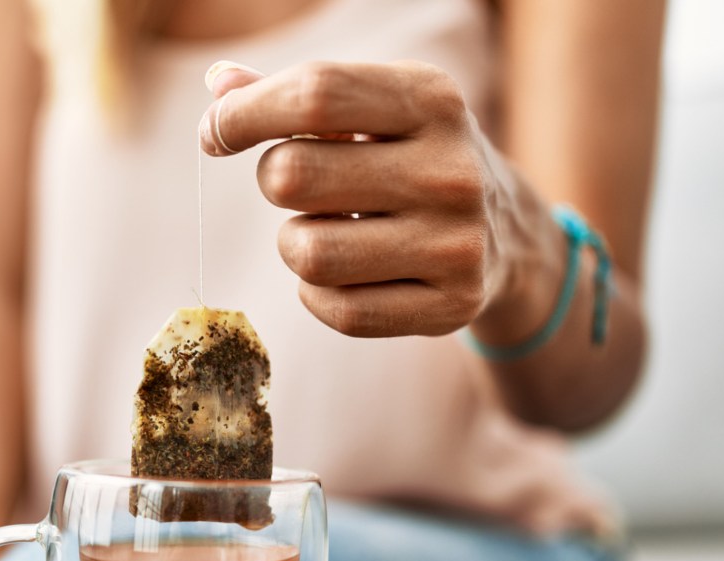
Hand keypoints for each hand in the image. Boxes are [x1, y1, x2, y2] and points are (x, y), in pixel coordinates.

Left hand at [200, 60, 523, 337]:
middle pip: (292, 175)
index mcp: (431, 100)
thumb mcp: (374, 110)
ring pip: (308, 254)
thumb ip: (296, 96)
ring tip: (322, 231)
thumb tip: (218, 86)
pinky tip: (343, 274)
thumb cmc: (411, 158)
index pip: (314, 93)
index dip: (243, 113)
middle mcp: (451, 170)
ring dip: (292, 244)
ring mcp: (457, 243)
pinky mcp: (452, 305)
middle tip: (296, 185)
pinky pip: (339, 311)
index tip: (216, 132)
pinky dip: (318, 295)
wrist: (507, 233)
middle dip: (273, 180)